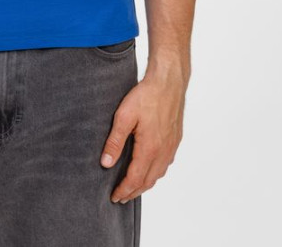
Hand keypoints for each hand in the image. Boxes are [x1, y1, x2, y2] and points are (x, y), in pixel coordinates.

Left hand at [100, 68, 186, 202]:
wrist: (169, 82)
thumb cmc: (146, 96)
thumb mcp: (124, 116)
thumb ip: (115, 141)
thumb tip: (106, 163)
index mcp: (150, 148)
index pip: (135, 178)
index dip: (124, 190)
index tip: (114, 197)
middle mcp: (163, 151)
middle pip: (148, 181)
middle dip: (133, 191)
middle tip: (121, 198)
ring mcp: (171, 146)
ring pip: (158, 174)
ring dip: (145, 184)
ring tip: (133, 187)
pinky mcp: (175, 139)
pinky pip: (165, 164)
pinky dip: (155, 173)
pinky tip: (150, 169)